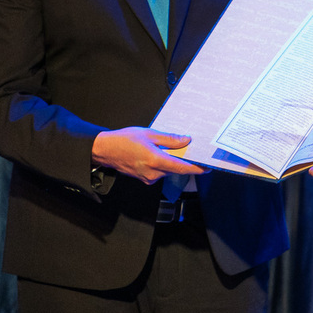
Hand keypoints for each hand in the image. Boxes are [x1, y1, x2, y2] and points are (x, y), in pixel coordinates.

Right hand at [91, 127, 209, 183]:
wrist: (105, 150)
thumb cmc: (124, 140)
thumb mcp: (149, 134)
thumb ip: (169, 139)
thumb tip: (186, 140)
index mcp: (155, 161)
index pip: (181, 168)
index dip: (196, 169)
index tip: (207, 167)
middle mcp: (153, 173)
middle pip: (176, 169)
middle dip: (185, 162)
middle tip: (193, 151)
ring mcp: (148, 178)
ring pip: (167, 170)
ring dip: (173, 162)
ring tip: (173, 149)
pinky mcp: (144, 179)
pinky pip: (159, 172)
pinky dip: (164, 164)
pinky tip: (160, 154)